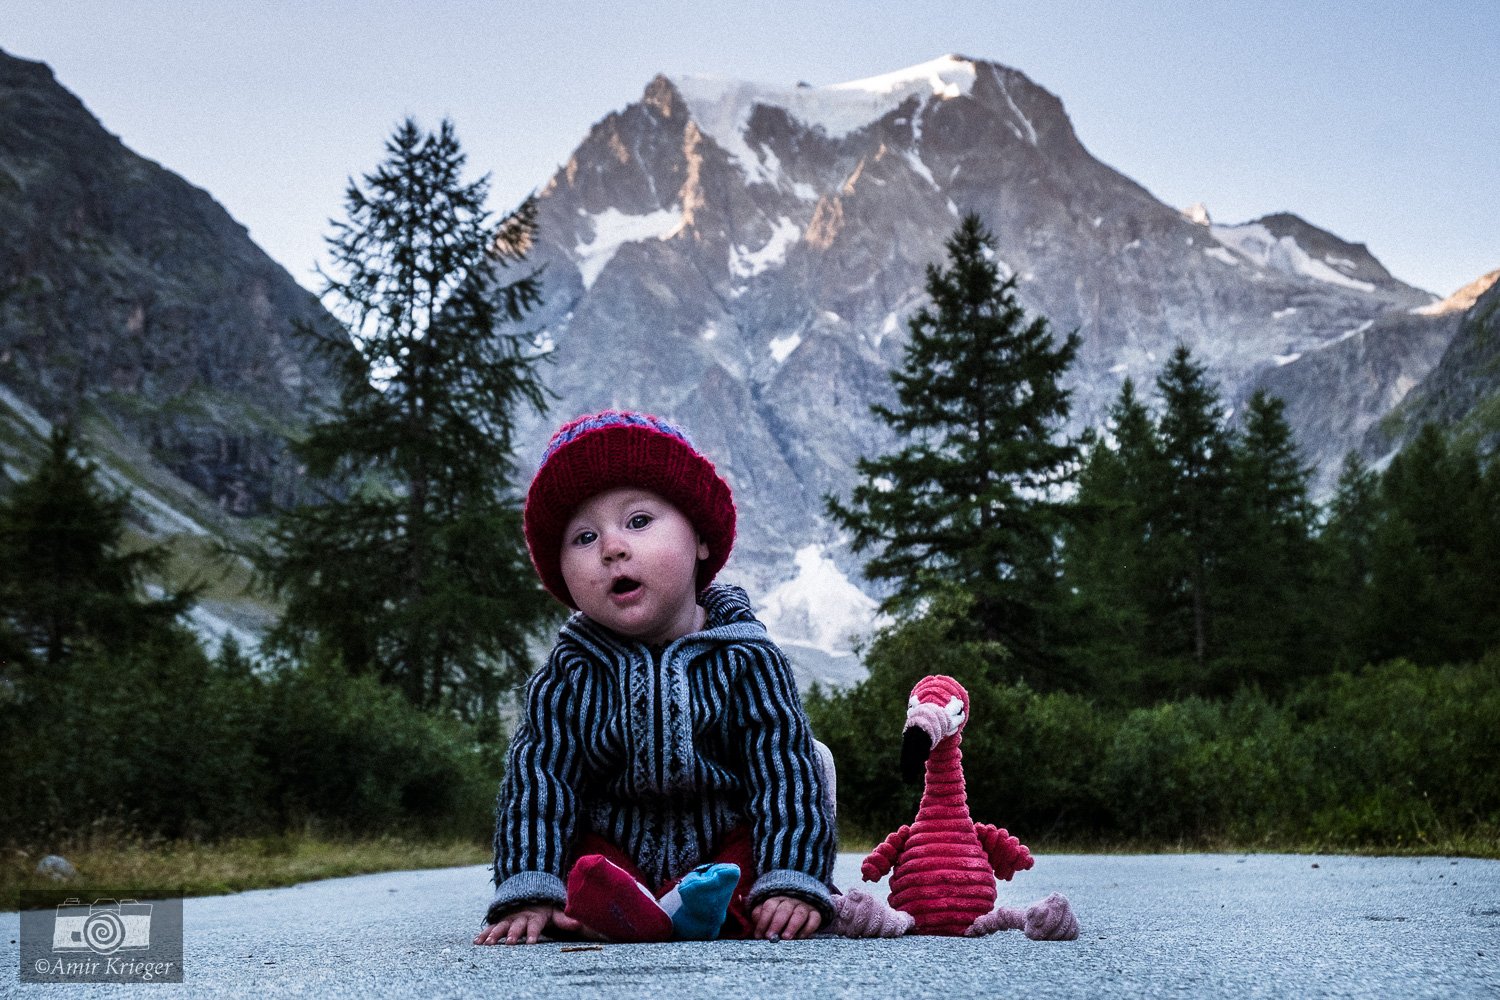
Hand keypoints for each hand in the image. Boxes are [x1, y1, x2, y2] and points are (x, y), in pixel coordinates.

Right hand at [473, 904, 591, 944]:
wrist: (528, 890)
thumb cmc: (544, 907)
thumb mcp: (555, 911)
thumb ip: (564, 918)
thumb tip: (578, 923)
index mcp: (535, 916)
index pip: (535, 925)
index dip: (533, 933)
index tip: (532, 942)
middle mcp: (521, 917)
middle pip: (516, 926)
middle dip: (513, 934)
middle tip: (510, 943)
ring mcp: (509, 918)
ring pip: (501, 926)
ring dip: (495, 935)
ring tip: (488, 944)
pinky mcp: (500, 920)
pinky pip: (491, 927)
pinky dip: (484, 933)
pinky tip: (477, 942)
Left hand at [750, 895, 821, 939]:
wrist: (798, 906)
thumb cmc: (777, 915)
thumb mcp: (766, 914)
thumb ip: (760, 918)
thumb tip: (757, 930)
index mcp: (777, 899)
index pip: (769, 906)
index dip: (763, 921)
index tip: (759, 935)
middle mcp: (791, 901)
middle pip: (784, 909)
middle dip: (777, 923)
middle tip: (771, 937)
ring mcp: (804, 906)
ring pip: (800, 913)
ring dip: (792, 925)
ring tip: (786, 938)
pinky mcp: (815, 913)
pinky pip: (814, 918)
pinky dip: (808, 928)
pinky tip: (800, 938)